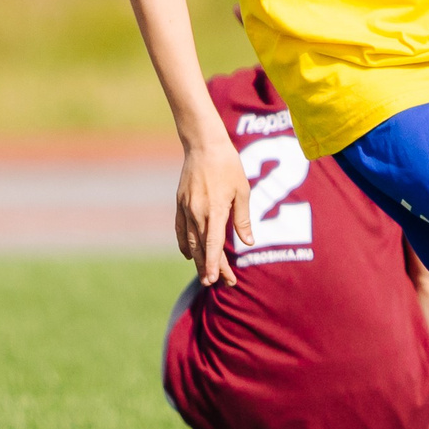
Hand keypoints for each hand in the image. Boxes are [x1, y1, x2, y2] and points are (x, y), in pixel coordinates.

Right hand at [176, 137, 251, 287]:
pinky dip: (184, 244)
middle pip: (202, 248)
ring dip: (197, 260)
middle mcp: (197, 212)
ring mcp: (186, 208)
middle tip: (218, 283)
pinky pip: (180, 229)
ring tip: (204, 275)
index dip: (214, 264)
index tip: (215, 280)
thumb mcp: (242, 191)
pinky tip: (188, 255)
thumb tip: (248, 242)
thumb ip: (243, 219)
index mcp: (215, 210)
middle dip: (210, 267)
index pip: (213, 245)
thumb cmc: (228, 166)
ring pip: (190, 241)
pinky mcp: (180, 203)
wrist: (204, 145)